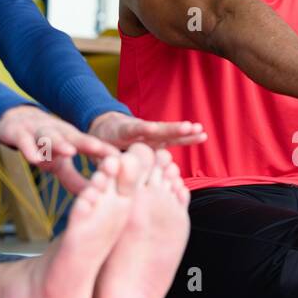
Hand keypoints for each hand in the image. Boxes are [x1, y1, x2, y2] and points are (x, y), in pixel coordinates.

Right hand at [0, 104, 116, 192]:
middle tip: (103, 151)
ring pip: (49, 137)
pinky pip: (24, 141)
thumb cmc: (41, 144)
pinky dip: (29, 149)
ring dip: (59, 143)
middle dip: (89, 144)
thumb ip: (74, 179)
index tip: (123, 160)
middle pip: (75, 138)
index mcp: (71, 138)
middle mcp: (57, 132)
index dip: (105, 152)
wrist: (11, 119)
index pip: (91, 145)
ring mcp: (37, 130)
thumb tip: (92, 198)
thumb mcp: (58, 163)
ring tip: (70, 151)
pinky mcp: (17, 132)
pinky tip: (34, 159)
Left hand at [88, 111, 206, 149]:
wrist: (104, 126)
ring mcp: (150, 133)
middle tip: (188, 127)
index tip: (153, 129)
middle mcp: (140, 130)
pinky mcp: (157, 137)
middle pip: (157, 129)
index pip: (134, 130)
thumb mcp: (95, 151)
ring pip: (168, 133)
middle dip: (172, 129)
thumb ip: (104, 160)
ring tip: (200, 130)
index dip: (143, 130)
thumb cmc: (98, 142)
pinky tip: (202, 136)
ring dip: (184, 133)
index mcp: (122, 132)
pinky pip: (173, 139)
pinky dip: (186, 138)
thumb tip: (111, 171)